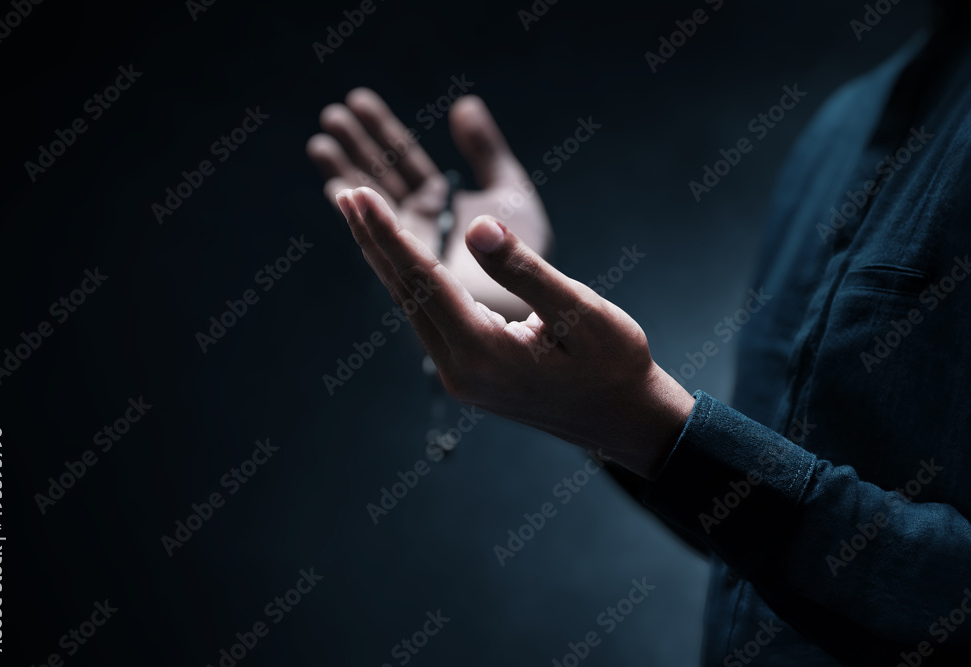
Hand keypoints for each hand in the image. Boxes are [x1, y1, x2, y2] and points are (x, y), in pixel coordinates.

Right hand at [307, 88, 551, 319]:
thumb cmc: (526, 249)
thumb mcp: (509, 188)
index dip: (382, 130)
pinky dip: (358, 215)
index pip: (405, 160)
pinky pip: (379, 236)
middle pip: (381, 177)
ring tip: (319, 144)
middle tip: (331, 114)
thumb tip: (462, 105)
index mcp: (441, 200)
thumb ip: (485, 149)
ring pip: (373, 202)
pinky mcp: (409, 266)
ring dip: (346, 173)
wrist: (533, 298)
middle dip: (357, 148)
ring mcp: (412, 244)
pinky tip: (337, 191)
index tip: (358, 100)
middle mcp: (421, 221)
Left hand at [335, 186, 694, 479]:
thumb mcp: (581, 312)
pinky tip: (401, 259)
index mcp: (484, 353)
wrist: (623, 421)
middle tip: (347, 194)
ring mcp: (459, 377)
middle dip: (375, 242)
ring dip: (387, 261)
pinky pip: (427, 320)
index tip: (359, 196)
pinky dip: (410, 283)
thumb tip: (475, 226)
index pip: (423, 283)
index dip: (389, 235)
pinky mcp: (466, 374)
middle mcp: (459, 370)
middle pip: (404, 295)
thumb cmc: (613, 364)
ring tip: (362, 218)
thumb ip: (525, 270)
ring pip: (411, 308)